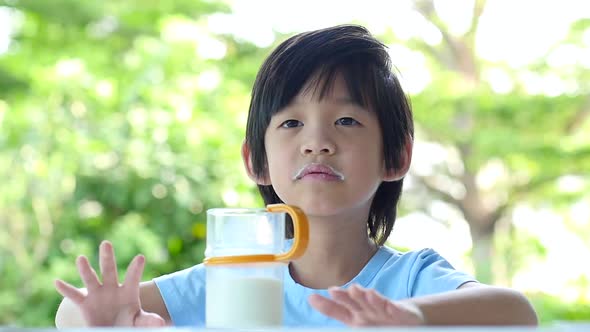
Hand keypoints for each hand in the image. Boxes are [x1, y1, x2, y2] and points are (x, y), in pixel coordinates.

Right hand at [54, 241, 164, 326]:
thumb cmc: (129, 324)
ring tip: (81, 258)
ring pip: (91, 279)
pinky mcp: (86, 304)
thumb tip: (161, 324)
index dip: (136, 268)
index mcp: (129, 291)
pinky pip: (74, 296)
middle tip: (106, 243)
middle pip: (110, 270)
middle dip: (107, 257)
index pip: (133, 277)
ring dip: (85, 269)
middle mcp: (112, 288)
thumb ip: (148, 321)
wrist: (113, 329)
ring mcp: (98, 295)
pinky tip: (57, 281)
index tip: (141, 257)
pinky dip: (65, 289)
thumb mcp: (139, 323)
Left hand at [308, 284, 423, 326]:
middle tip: (333, 290)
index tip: (311, 298)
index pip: (337, 310)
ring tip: (356, 291)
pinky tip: (386, 304)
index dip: (325, 305)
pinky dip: (390, 307)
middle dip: (344, 296)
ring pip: (373, 303)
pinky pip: (395, 310)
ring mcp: (383, 310)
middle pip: (353, 302)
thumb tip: (314, 303)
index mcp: (355, 316)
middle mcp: (367, 310)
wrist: (408, 316)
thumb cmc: (378, 319)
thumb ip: (339, 313)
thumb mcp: (358, 322)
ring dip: (365, 297)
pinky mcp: (400, 312)